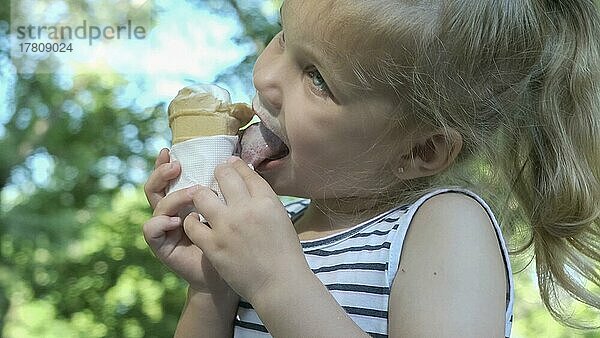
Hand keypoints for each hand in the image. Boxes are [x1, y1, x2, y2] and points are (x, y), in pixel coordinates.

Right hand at [142, 149, 233, 295]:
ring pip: (156, 202)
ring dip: (173, 195)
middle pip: (156, 185)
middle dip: (162, 172)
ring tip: (192, 194)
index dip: (167, 162)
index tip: (174, 150)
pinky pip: (150, 230)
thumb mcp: (231, 210)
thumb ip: (226, 190)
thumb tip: (235, 160)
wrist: (227, 277)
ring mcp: (164, 228)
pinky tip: (176, 220)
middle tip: (175, 165)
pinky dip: (160, 222)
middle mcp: (171, 211)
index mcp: (186, 201)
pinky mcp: (161, 246)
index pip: (171, 177)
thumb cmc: (233, 242)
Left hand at [183, 157, 309, 302]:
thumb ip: (264, 199)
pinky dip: (191, 222)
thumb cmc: (284, 252)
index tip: (229, 164)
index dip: (235, 165)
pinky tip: (195, 222)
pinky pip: (191, 225)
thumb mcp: (281, 217)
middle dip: (217, 173)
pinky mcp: (213, 246)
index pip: (246, 171)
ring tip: (202, 200)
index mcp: (267, 201)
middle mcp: (246, 209)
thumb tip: (248, 180)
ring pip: (202, 196)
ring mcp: (228, 227)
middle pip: (224, 176)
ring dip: (200, 195)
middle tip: (214, 177)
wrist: (280, 284)